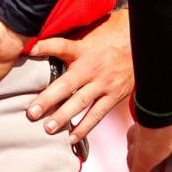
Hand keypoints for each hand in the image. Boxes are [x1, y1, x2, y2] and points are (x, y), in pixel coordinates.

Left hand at [28, 10, 132, 144]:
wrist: (140, 46)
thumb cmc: (109, 38)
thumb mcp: (87, 33)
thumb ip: (66, 40)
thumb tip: (39, 41)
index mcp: (83, 50)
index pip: (62, 46)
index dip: (46, 46)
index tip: (30, 50)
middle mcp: (92, 69)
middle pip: (67, 84)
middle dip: (48, 99)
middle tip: (32, 112)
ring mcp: (103, 84)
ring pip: (81, 103)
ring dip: (64, 117)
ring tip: (49, 128)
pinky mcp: (113, 96)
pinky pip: (97, 114)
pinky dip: (85, 127)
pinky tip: (72, 138)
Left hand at [126, 91, 171, 171]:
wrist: (170, 109)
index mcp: (154, 118)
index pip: (147, 131)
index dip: (149, 140)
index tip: (156, 146)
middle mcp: (142, 134)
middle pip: (135, 148)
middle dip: (138, 157)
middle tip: (148, 168)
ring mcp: (139, 149)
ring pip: (133, 164)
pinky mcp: (141, 162)